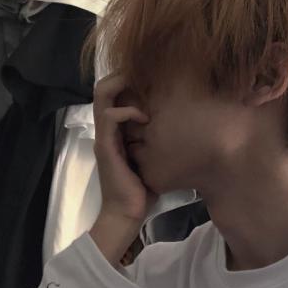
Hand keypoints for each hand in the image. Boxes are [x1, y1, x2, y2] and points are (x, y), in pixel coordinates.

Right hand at [93, 70, 157, 221]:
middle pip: (103, 89)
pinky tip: (145, 118)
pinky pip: (110, 116)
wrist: (127, 213)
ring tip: (143, 91)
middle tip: (142, 74)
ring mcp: (105, 137)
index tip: (150, 79)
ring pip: (103, 96)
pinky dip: (127, 111)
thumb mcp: (154, 161)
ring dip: (123, 87)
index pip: (114, 96)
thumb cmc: (142, 190)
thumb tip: (185, 133)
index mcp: (116, 133)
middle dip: (121, 76)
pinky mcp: (106, 147)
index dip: (127, 83)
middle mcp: (107, 131)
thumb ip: (159, 145)